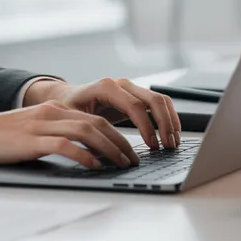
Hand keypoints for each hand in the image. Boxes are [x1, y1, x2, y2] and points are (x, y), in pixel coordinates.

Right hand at [0, 102, 139, 169]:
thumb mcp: (32, 132)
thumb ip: (55, 137)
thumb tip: (82, 155)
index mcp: (53, 110)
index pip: (95, 118)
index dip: (117, 134)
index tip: (129, 151)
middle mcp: (51, 113)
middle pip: (97, 123)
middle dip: (120, 142)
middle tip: (133, 160)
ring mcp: (41, 125)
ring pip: (87, 131)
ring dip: (109, 149)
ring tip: (121, 164)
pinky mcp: (31, 141)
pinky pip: (65, 146)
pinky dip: (84, 156)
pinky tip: (94, 166)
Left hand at [24, 78, 180, 150]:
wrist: (67, 98)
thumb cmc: (69, 109)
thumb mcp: (74, 121)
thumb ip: (89, 134)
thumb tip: (106, 155)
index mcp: (106, 87)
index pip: (135, 106)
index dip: (147, 127)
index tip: (152, 146)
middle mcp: (121, 84)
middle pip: (153, 99)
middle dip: (165, 124)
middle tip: (169, 146)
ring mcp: (130, 88)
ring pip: (160, 99)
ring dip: (170, 121)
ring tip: (173, 143)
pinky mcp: (135, 96)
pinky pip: (158, 103)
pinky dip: (168, 117)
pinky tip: (170, 134)